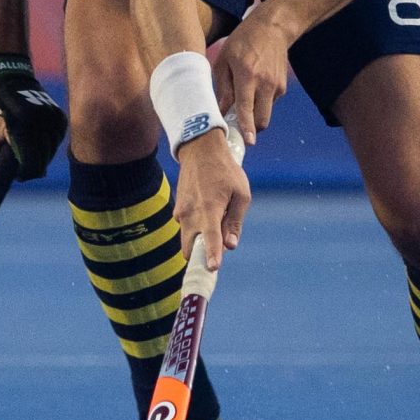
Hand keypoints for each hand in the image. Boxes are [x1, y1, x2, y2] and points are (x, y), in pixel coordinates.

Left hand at [0, 54, 66, 181]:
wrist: (7, 73)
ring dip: (41, 157)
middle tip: (20, 169)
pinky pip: (57, 140)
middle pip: (42, 160)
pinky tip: (37, 144)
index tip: (17, 176)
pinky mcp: (59, 116)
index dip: (23, 173)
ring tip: (27, 154)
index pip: (28, 161)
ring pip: (51, 151)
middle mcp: (39, 122)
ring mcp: (52, 118)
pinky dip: (49, 146)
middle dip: (31, 168)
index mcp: (19, 125)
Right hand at [173, 129, 250, 271]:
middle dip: (201, 256)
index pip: (210, 240)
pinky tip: (208, 210)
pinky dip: (196, 227)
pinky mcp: (178, 209)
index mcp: (209, 210)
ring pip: (188, 239)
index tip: (212, 270)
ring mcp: (181, 212)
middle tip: (217, 253)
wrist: (200, 149)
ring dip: (200, 240)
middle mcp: (190, 215)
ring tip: (217, 220)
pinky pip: (187, 226)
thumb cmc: (226, 171)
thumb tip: (231, 245)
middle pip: (190, 249)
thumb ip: (235, 222)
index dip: (212, 257)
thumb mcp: (241, 194)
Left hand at [208, 8, 293, 145]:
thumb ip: (222, 87)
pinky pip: (269, 104)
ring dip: (254, 115)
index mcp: (247, 75)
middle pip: (262, 120)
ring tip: (241, 100)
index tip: (248, 142)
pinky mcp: (283, 87)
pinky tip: (252, 88)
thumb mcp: (224, 60)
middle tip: (236, 127)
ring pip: (266, 113)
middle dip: (251, 128)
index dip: (247, 126)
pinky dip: (260, 104)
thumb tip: (221, 110)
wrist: (272, 28)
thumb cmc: (242, 41)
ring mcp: (277, 86)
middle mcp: (265, 83)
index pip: (247, 107)